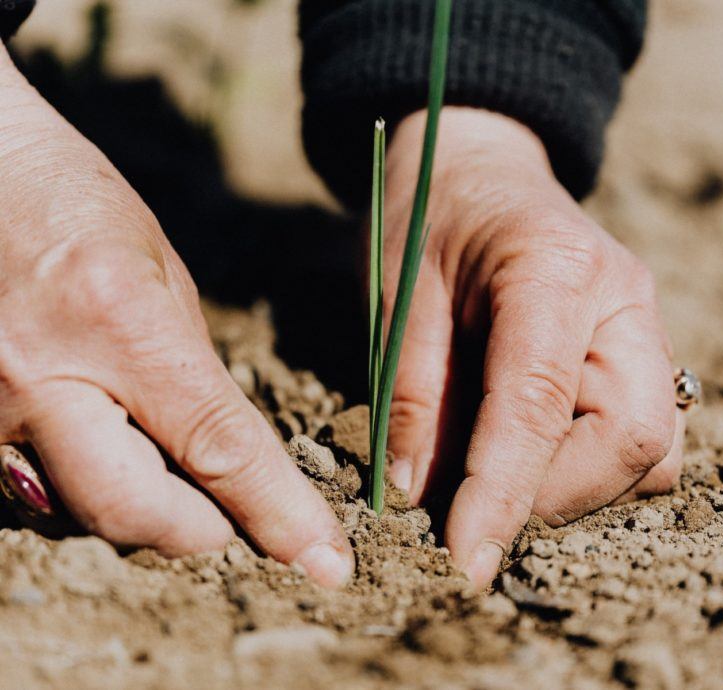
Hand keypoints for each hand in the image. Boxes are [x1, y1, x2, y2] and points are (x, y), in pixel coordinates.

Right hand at [0, 48, 352, 586]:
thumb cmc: (75, 201)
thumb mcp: (160, 275)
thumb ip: (189, 372)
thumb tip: (220, 456)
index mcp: (121, 322)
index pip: (220, 448)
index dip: (280, 514)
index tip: (326, 562)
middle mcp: (43, 375)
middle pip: (136, 513)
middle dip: (202, 533)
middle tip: (233, 519)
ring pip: (79, 513)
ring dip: (142, 510)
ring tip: (168, 469)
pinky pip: (30, 489)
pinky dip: (82, 486)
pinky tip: (102, 447)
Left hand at [383, 107, 683, 589]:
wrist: (476, 167)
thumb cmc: (428, 217)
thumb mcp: (398, 295)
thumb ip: (411, 393)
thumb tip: (418, 495)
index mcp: (554, 269)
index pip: (539, 403)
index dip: (501, 492)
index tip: (465, 559)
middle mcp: (622, 301)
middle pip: (632, 438)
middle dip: (551, 496)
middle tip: (474, 508)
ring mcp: (643, 325)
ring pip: (651, 449)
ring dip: (575, 487)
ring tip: (497, 476)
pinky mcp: (638, 351)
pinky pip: (642, 435)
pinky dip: (589, 466)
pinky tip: (528, 449)